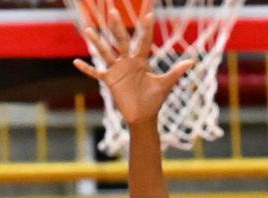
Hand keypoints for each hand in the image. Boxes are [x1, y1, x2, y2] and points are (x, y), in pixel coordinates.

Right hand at [72, 0, 193, 124]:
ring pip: (105, 53)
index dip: (147, 28)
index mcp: (142, 61)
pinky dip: (86, 69)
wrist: (144, 117)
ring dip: (97, 42)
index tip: (149, 13)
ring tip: (88, 30)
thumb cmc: (155, 101)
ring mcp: (117, 70)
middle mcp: (128, 62)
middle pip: (121, 41)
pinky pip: (95, 73)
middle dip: (117, 27)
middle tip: (113, 11)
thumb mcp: (165, 84)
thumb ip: (176, 72)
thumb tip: (192, 62)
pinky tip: (75, 62)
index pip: (144, 41)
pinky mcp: (110, 81)